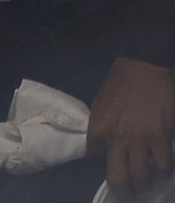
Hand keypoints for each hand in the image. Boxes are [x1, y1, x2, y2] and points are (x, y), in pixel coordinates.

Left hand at [87, 56, 174, 196]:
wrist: (141, 68)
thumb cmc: (119, 84)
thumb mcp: (99, 105)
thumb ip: (99, 128)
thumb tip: (100, 148)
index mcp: (97, 130)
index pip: (95, 160)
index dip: (104, 168)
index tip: (113, 174)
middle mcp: (115, 139)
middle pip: (118, 178)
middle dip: (125, 191)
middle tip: (130, 193)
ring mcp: (139, 139)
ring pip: (142, 176)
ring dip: (145, 184)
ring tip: (147, 184)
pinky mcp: (160, 137)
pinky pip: (162, 164)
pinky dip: (162, 170)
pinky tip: (161, 167)